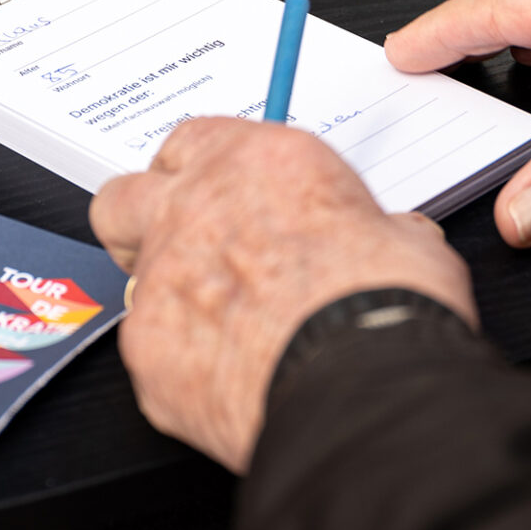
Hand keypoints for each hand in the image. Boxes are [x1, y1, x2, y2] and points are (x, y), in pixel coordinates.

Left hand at [91, 118, 476, 472]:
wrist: (363, 387)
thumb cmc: (384, 306)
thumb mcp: (405, 239)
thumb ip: (374, 228)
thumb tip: (391, 242)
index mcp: (257, 162)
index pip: (193, 142)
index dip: (204, 172)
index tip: (221, 194)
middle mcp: (194, 209)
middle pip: (125, 196)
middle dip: (145, 221)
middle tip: (188, 252)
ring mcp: (160, 280)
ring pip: (129, 278)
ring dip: (165, 297)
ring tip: (219, 333)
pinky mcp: (147, 350)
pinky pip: (147, 350)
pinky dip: (181, 365)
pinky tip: (227, 383)